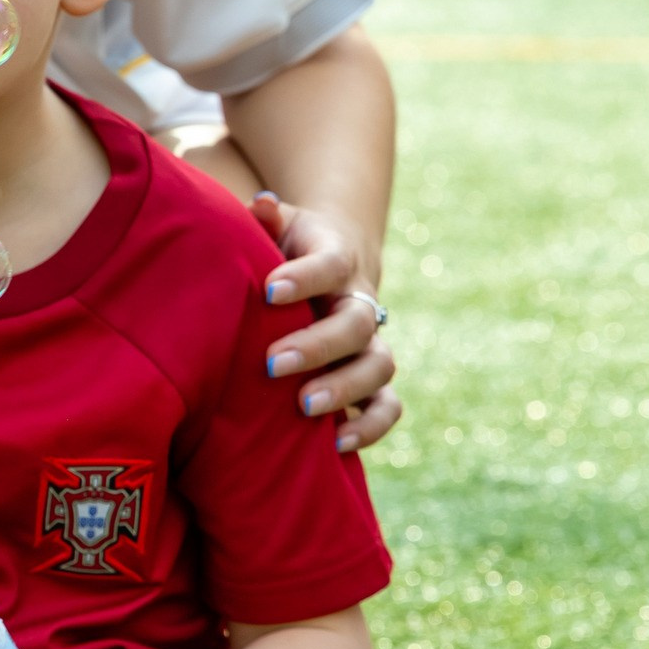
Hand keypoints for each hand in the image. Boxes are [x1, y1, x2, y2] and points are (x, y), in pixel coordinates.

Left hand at [252, 192, 398, 454]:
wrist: (331, 264)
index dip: (304, 278)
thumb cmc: (288, 247)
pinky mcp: (374, 380)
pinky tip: (335, 444)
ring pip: (378, 366)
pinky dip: (370, 427)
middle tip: (272, 363)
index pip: (330, 265)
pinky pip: (388, 407)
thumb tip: (260, 204)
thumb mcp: (278, 226)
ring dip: (344, 388)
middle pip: (355, 323)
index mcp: (337, 258)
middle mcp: (360, 301)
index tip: (269, 291)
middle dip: (316, 346)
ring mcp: (370, 342)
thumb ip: (266, 218)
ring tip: (303, 407)